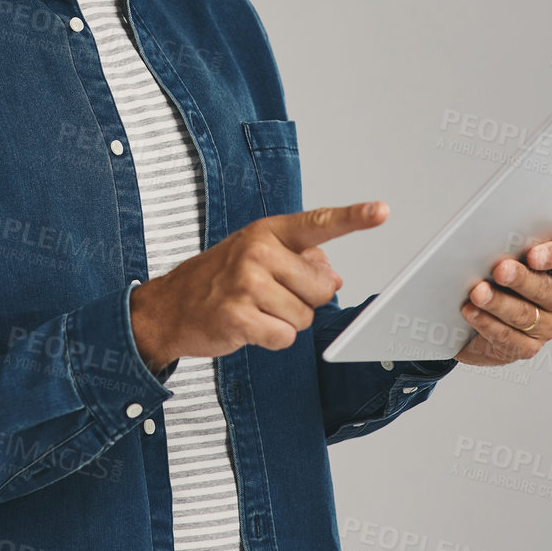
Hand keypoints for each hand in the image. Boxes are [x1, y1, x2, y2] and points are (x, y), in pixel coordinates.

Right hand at [129, 202, 388, 372]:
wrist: (169, 307)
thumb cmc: (220, 280)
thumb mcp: (257, 256)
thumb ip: (300, 261)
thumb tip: (333, 277)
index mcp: (268, 232)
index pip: (319, 223)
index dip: (354, 217)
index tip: (382, 210)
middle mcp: (258, 251)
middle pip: (322, 289)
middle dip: (304, 301)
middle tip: (269, 296)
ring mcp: (246, 283)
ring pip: (304, 318)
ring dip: (285, 322)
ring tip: (254, 311)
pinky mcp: (238, 316)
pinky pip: (284, 337)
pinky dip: (271, 339)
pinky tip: (248, 327)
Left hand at [454, 224, 551, 366]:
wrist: (465, 317)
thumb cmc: (488, 274)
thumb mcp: (500, 251)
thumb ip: (519, 233)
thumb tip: (546, 212)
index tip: (533, 253)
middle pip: (547, 288)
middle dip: (521, 279)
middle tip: (499, 270)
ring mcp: (544, 325)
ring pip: (527, 315)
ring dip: (500, 303)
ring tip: (476, 292)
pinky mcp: (526, 347)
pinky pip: (511, 338)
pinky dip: (489, 324)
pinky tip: (471, 313)